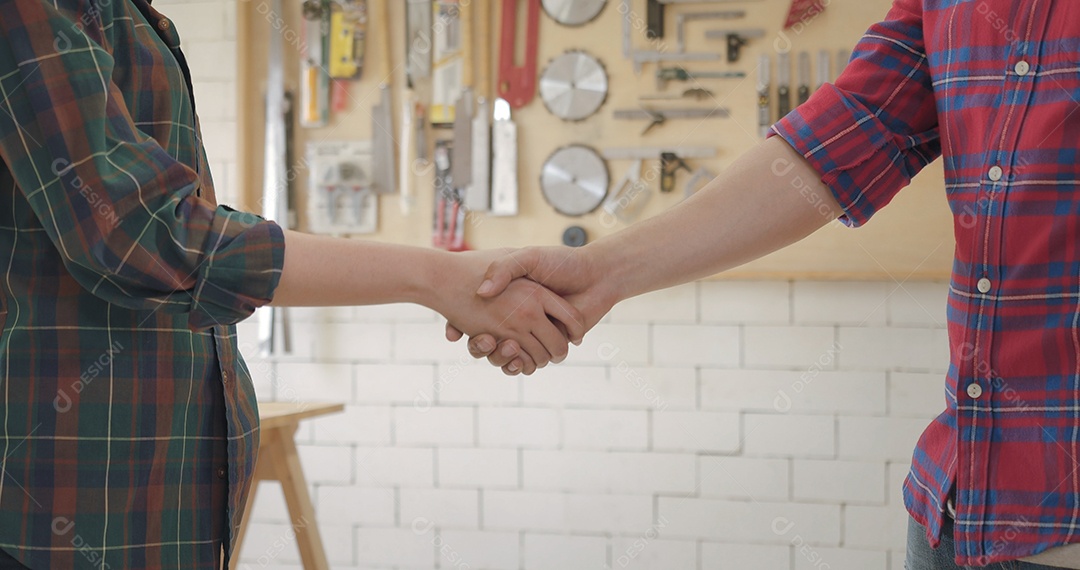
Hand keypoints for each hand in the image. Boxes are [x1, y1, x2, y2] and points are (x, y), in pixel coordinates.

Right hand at [445, 245, 617, 373]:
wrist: (597, 275)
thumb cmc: (562, 262)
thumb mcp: (527, 257)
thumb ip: (504, 269)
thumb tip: (483, 292)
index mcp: (510, 300)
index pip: (478, 319)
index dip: (466, 324)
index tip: (462, 324)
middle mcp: (520, 318)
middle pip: (489, 342)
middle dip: (483, 346)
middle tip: (486, 339)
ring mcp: (535, 333)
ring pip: (506, 356)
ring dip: (500, 357)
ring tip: (503, 345)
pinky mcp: (550, 346)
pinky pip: (527, 363)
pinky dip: (517, 365)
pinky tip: (515, 357)